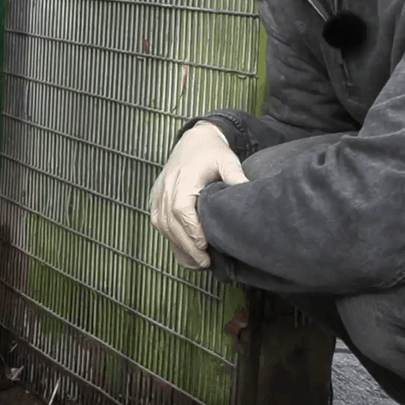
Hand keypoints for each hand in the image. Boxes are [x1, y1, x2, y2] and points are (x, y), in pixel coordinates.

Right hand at [150, 121, 248, 268]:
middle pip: (171, 223)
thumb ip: (236, 176)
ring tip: (197, 262)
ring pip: (163, 226)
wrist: (193, 140)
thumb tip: (248, 193)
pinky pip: (159, 223)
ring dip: (179, 246)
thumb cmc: (212, 152)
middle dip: (187, 246)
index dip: (191, 230)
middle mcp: (166, 187)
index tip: (204, 246)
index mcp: (183, 178)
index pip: (181, 209)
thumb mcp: (228, 160)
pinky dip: (171, 239)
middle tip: (204, 263)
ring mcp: (159, 194)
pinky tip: (186, 252)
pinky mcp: (157, 199)